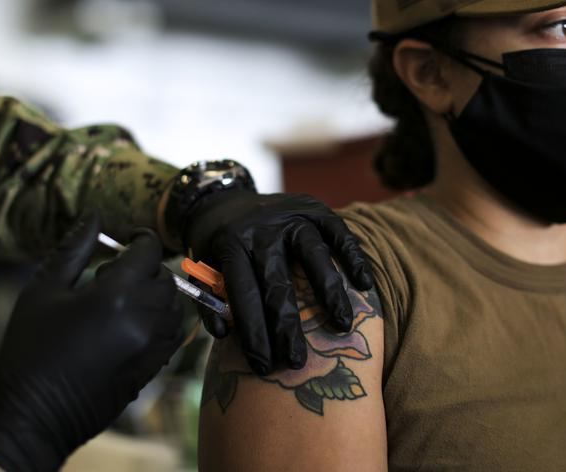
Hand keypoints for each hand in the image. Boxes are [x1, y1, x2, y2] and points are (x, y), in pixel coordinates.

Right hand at [0, 214, 183, 471]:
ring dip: (156, 295)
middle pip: (165, 277)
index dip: (140, 240)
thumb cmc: (29, 347)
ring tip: (121, 301)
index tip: (127, 240)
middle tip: (114, 274)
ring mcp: (152, 347)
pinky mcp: (153, 368)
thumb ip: (73, 249)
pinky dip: (160, 320)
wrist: (31, 412)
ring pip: (174, 306)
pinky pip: (172, 333)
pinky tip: (130, 324)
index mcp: (115, 295)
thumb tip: (95, 214)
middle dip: (147, 268)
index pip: (148, 251)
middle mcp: (142, 319)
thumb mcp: (44, 289)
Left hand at [183, 190, 374, 374]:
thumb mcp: (201, 269)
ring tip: (342, 324)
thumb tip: (223, 334)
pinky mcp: (313, 207)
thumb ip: (209, 301)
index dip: (253, 332)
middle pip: (277, 281)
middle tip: (297, 360)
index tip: (263, 366)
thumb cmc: (216, 246)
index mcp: (230, 246)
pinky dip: (353, 256)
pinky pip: (338, 231)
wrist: (223, 199)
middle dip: (287, 326)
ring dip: (329, 291)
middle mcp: (261, 229)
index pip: (243, 294)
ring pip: (313, 254)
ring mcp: (290, 215)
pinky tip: (364, 284)